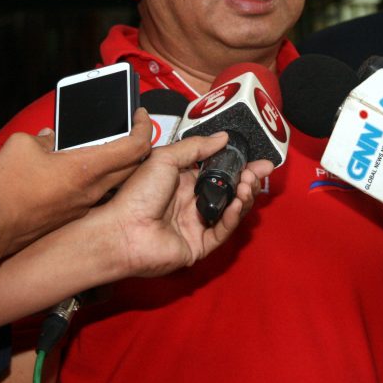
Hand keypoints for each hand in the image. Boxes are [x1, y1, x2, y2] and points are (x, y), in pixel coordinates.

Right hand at [0, 108, 152, 255]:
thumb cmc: (6, 187)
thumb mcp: (22, 144)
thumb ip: (43, 136)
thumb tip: (51, 137)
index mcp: (88, 168)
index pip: (135, 147)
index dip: (144, 127)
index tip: (141, 115)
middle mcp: (92, 189)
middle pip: (132, 166)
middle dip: (137, 145)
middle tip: (130, 129)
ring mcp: (83, 205)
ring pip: (114, 181)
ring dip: (117, 163)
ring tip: (104, 145)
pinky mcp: (70, 215)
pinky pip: (94, 192)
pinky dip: (95, 177)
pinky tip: (76, 168)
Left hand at [95, 133, 273, 277]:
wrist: (124, 229)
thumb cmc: (138, 193)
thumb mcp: (166, 158)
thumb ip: (196, 147)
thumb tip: (223, 137)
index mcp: (184, 181)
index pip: (220, 172)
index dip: (240, 166)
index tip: (259, 160)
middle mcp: (192, 202)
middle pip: (230, 191)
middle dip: (248, 180)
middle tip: (259, 172)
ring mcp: (197, 224)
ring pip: (231, 211)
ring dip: (243, 196)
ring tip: (246, 184)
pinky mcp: (200, 245)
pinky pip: (223, 231)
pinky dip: (233, 217)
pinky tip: (237, 203)